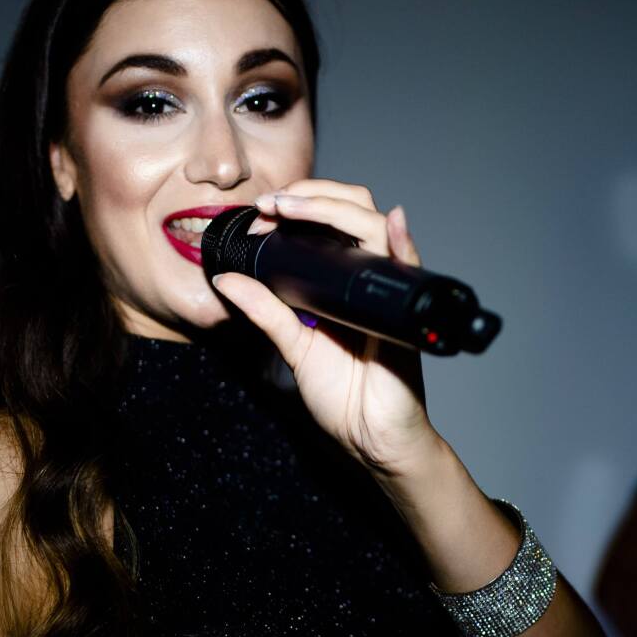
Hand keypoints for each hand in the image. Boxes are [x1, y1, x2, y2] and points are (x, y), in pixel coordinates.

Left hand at [209, 179, 441, 476]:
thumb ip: (265, 311)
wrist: (373, 439)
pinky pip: (410, 272)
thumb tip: (226, 280)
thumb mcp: (294, 345)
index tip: (263, 211)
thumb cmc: (346, 396)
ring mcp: (389, 293)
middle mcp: (369, 279)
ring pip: (377, 228)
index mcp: (343, 282)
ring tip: (296, 207)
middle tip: (273, 205)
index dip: (299, 206)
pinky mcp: (404, 316)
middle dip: (313, 196)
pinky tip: (391, 224)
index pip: (331, 221)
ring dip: (336, 208)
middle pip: (356, 212)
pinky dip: (403, 243)